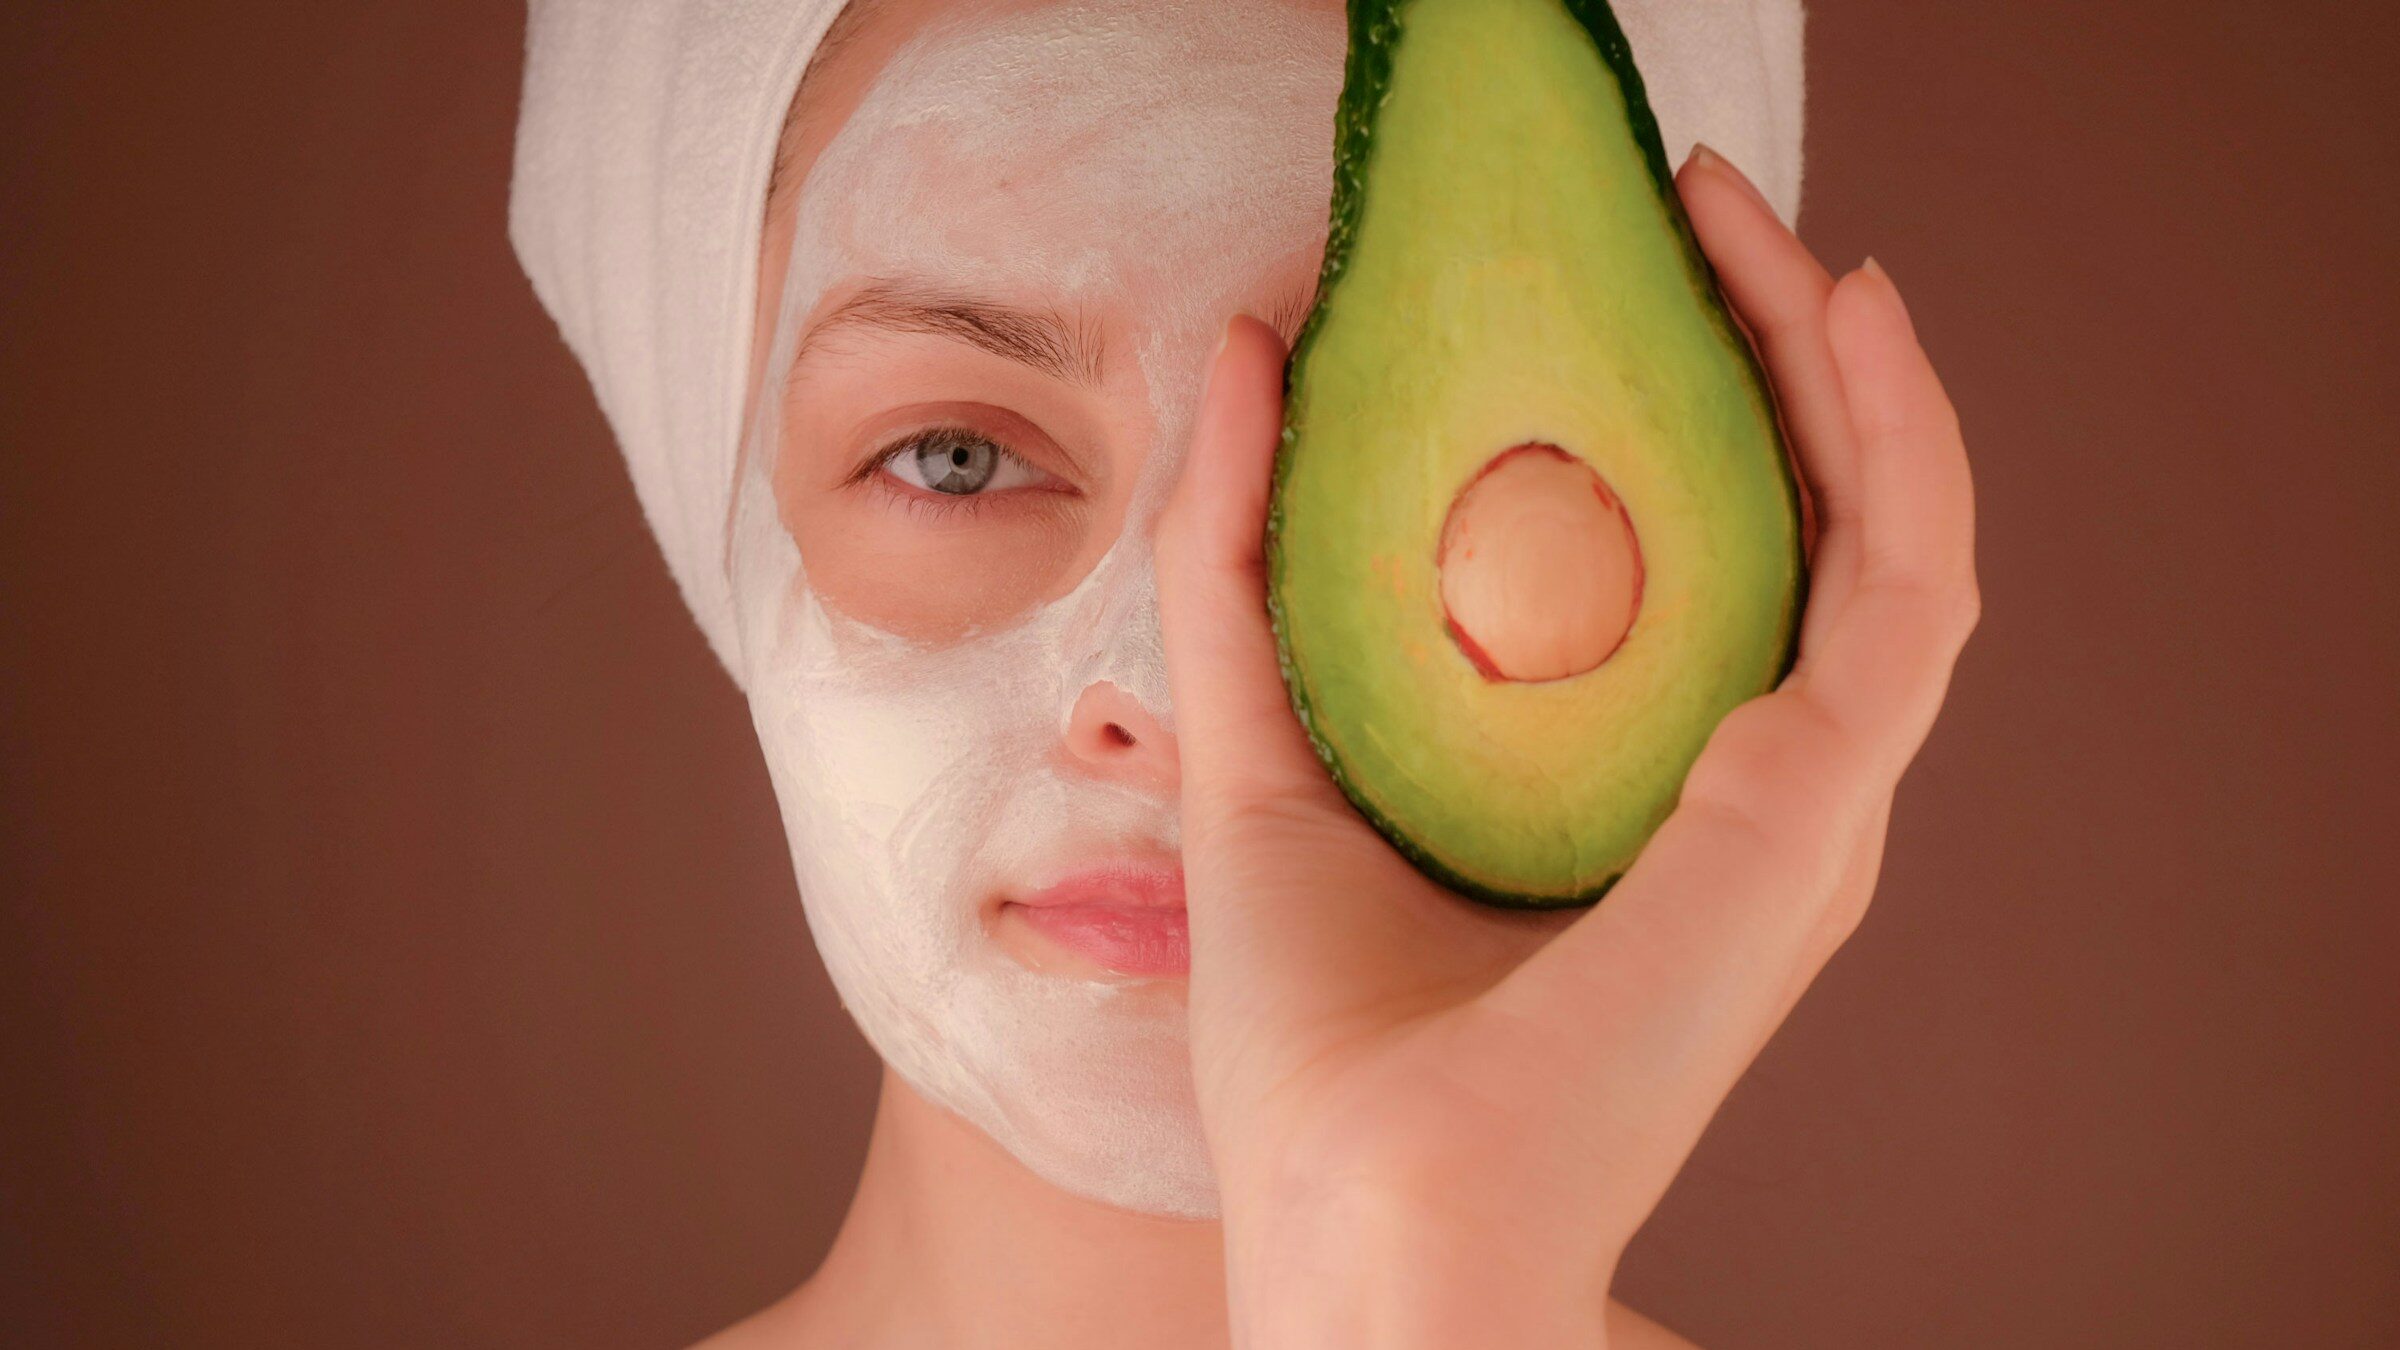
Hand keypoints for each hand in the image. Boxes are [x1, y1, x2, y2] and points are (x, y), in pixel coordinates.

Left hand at [1154, 144, 1980, 1348]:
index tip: (1623, 269)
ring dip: (1844, 361)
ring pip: (1891, 531)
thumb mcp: (1257, 750)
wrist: (1369, 1224)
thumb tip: (1242, 345)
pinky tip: (1842, 316)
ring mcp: (1806, 813)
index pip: (1717, 564)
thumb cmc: (1324, 1049)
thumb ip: (1240, 560)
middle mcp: (1758, 804)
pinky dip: (1899, 439)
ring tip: (1754, 224)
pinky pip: (1907, 587)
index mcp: (1654, 804)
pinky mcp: (1815, 817)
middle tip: (1696, 209)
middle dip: (1772, 350)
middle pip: (1812, 529)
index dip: (1697, 403)